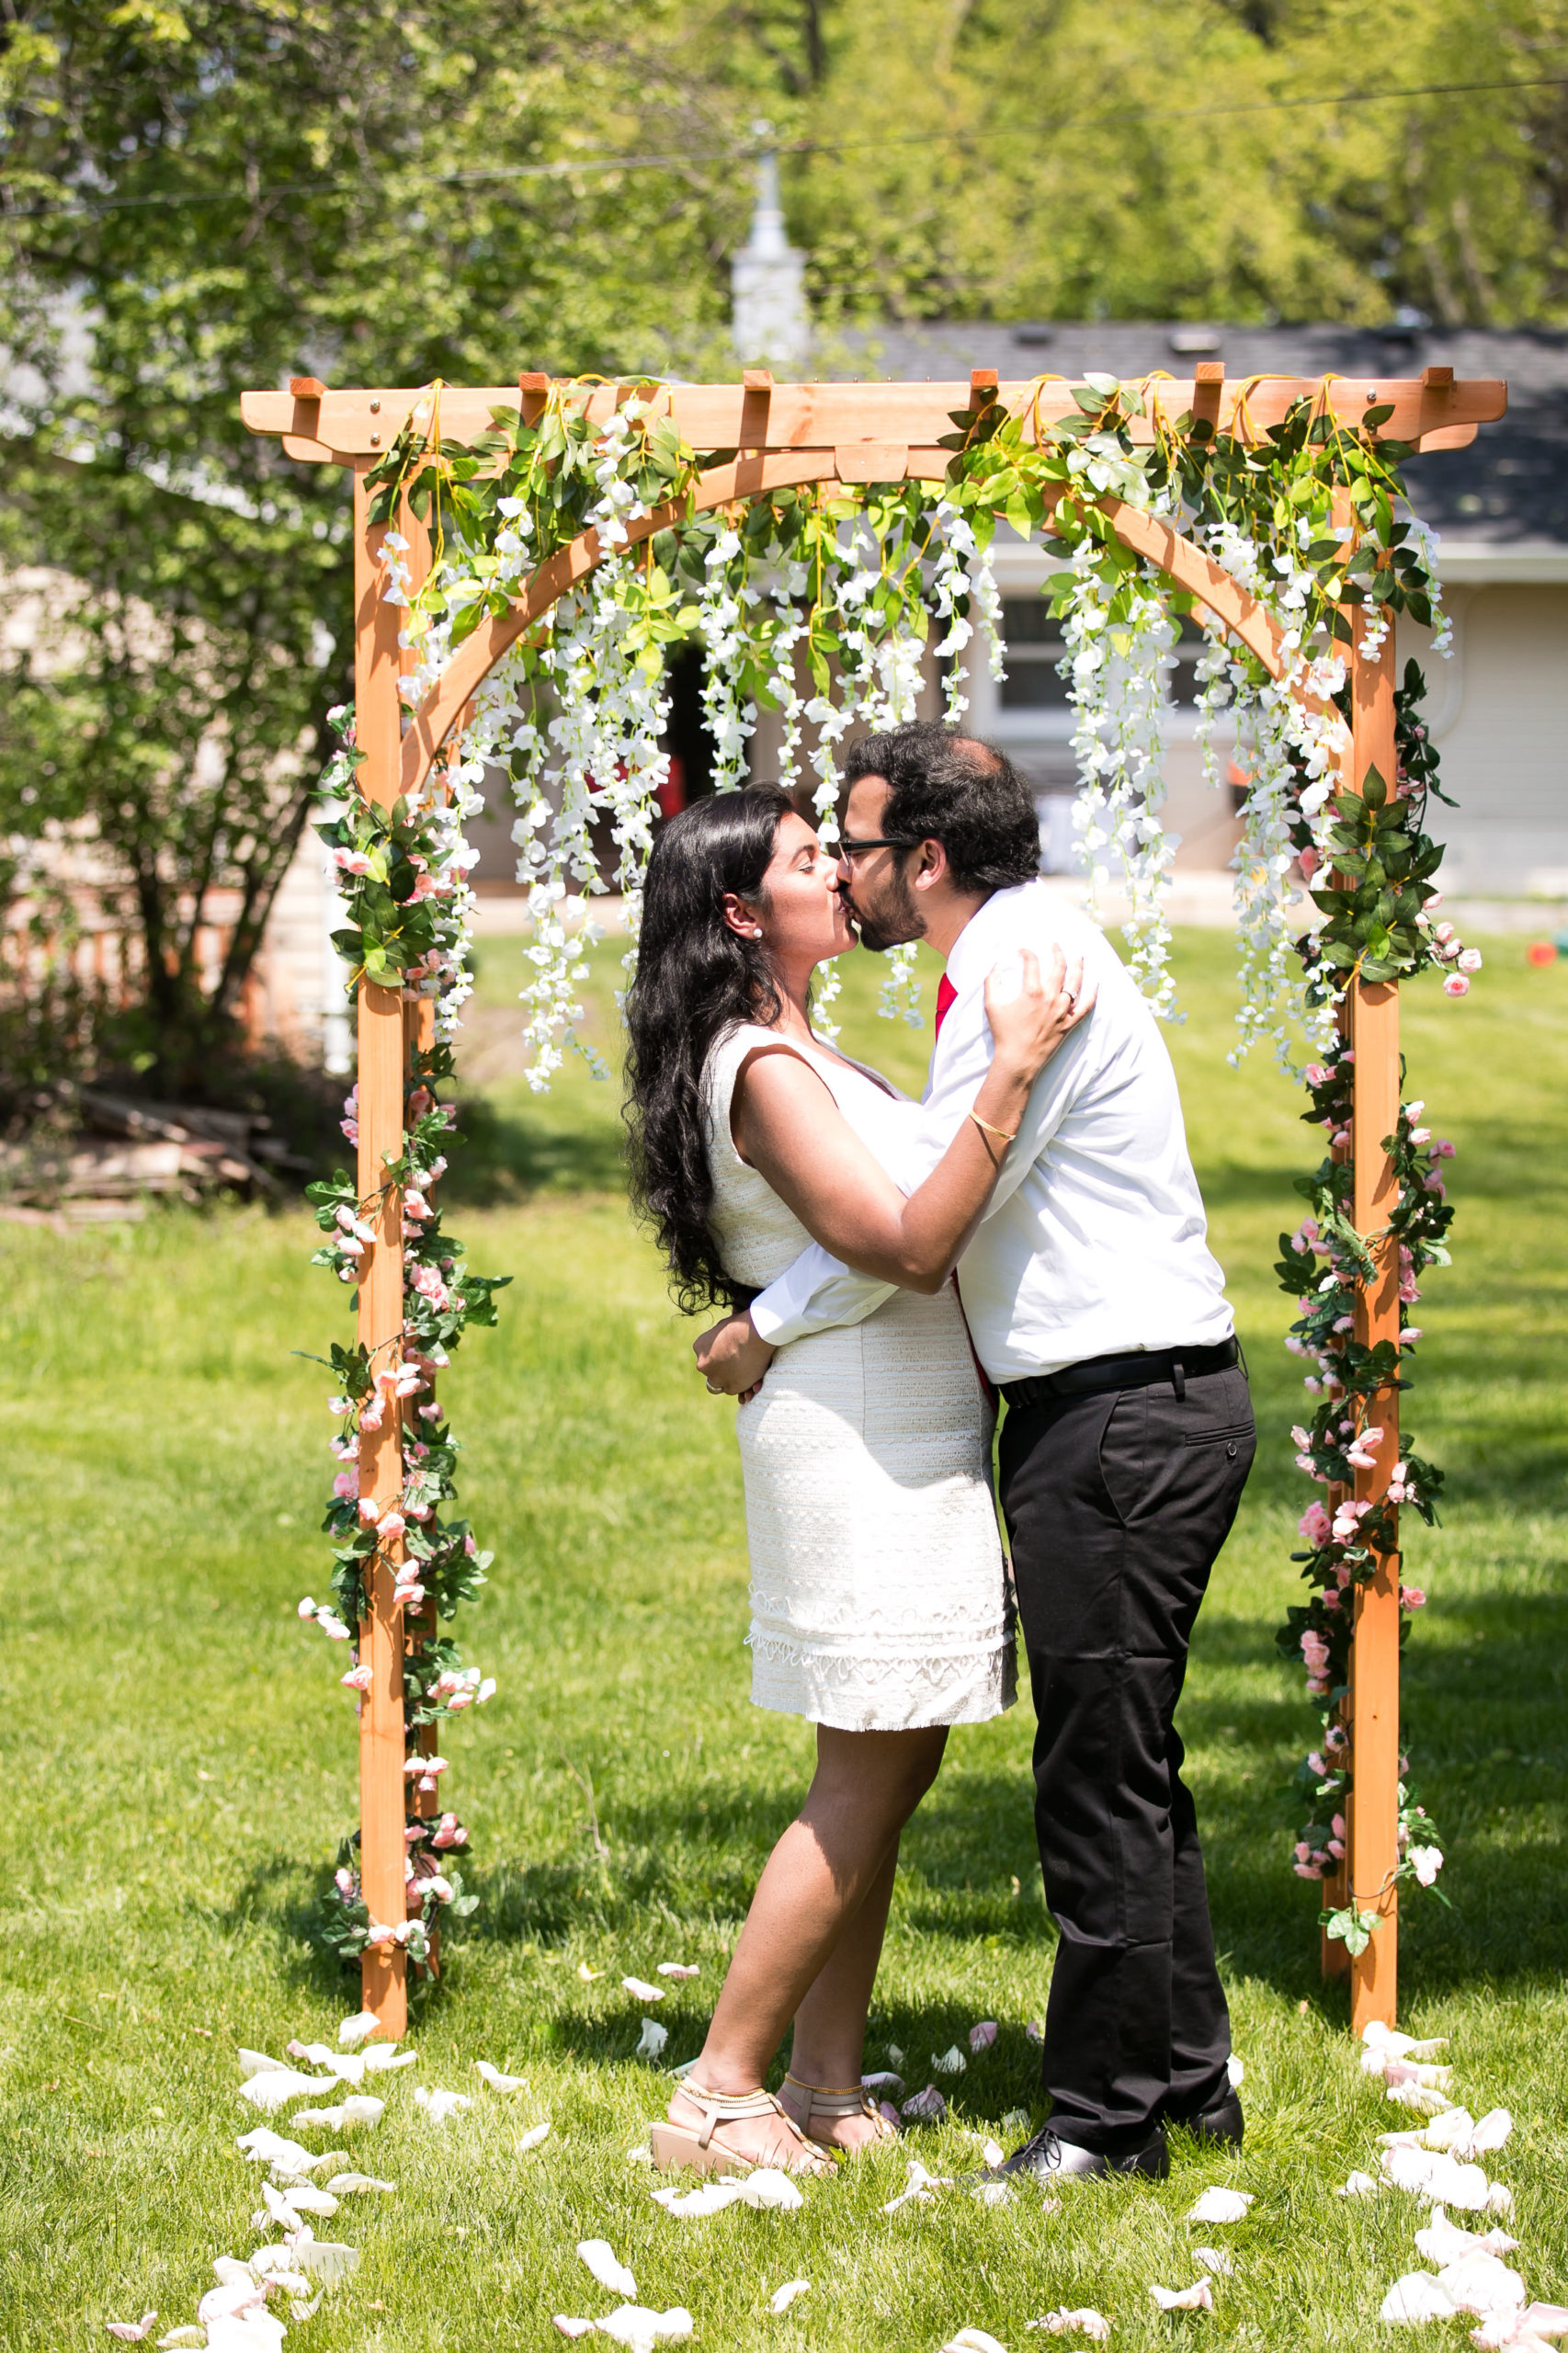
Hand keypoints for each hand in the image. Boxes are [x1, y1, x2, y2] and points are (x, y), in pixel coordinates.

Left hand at [694, 1309, 776, 1400]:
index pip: (706, 1357)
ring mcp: (716, 1378)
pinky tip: (751, 1379)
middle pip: (712, 1373)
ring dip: (732, 1380)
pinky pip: (735, 1390)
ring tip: (747, 1372)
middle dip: (723, 1370)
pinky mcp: (731, 1387)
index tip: (731, 1354)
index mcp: (699, 1347)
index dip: (719, 1358)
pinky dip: (742, 1387)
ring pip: (721, 1383)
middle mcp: (703, 1365)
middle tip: (739, 1364)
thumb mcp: (724, 1326)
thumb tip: (723, 1332)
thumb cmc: (744, 1324)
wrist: (756, 1333)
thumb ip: (719, 1336)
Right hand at [983, 945, 1095, 1081]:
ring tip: (1079, 955)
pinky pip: (1086, 1006)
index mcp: (1032, 992)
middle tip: (1056, 945)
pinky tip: (1095, 983)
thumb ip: (991, 983)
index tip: (1023, 951)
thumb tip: (995, 966)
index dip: (1027, 953)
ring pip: (1075, 983)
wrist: (1018, 1060)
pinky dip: (1092, 993)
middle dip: (1057, 952)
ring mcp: (1062, 1011)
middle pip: (1059, 967)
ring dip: (1078, 966)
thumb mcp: (991, 1006)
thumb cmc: (1004, 1034)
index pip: (1032, 963)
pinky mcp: (1069, 1023)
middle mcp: (1050, 998)